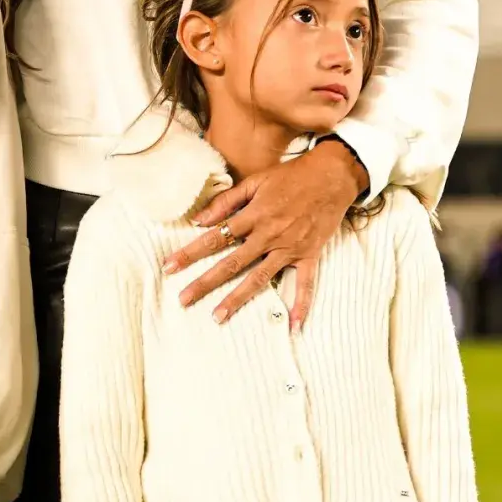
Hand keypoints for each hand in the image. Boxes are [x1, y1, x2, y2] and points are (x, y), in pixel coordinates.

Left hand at [163, 142, 366, 326]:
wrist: (332, 176)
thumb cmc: (291, 176)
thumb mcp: (256, 181)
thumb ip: (227, 200)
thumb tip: (200, 220)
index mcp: (254, 216)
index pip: (215, 238)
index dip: (190, 253)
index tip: (170, 267)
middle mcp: (269, 235)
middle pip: (231, 263)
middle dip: (205, 282)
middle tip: (183, 300)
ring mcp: (289, 248)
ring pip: (259, 278)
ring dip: (238, 298)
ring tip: (218, 316)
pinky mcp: (309, 255)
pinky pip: (305, 284)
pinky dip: (300, 305)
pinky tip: (292, 326)